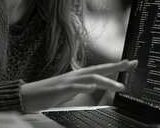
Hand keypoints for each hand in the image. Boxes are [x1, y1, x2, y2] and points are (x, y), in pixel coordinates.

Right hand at [21, 59, 137, 111]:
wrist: (28, 96)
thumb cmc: (47, 94)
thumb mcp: (69, 92)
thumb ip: (82, 88)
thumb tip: (94, 87)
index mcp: (77, 76)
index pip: (100, 69)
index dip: (115, 66)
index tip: (130, 63)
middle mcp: (74, 76)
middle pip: (98, 69)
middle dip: (115, 66)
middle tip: (131, 64)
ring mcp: (67, 82)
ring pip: (90, 78)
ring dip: (106, 81)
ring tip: (120, 86)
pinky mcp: (59, 89)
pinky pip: (74, 87)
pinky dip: (84, 86)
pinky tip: (93, 86)